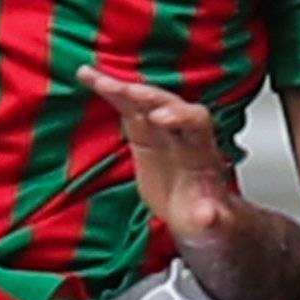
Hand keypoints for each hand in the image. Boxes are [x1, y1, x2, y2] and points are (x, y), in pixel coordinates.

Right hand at [78, 65, 237, 243]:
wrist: (194, 212)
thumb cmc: (206, 215)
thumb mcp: (211, 222)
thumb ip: (210, 217)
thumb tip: (208, 217)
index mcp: (203, 150)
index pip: (197, 122)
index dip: (180, 116)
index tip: (159, 119)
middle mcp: (184, 132)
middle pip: (168, 103)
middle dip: (148, 96)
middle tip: (126, 91)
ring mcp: (162, 128)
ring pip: (144, 101)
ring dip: (122, 88)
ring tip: (96, 79)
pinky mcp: (142, 132)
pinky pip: (125, 107)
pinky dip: (108, 90)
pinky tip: (88, 77)